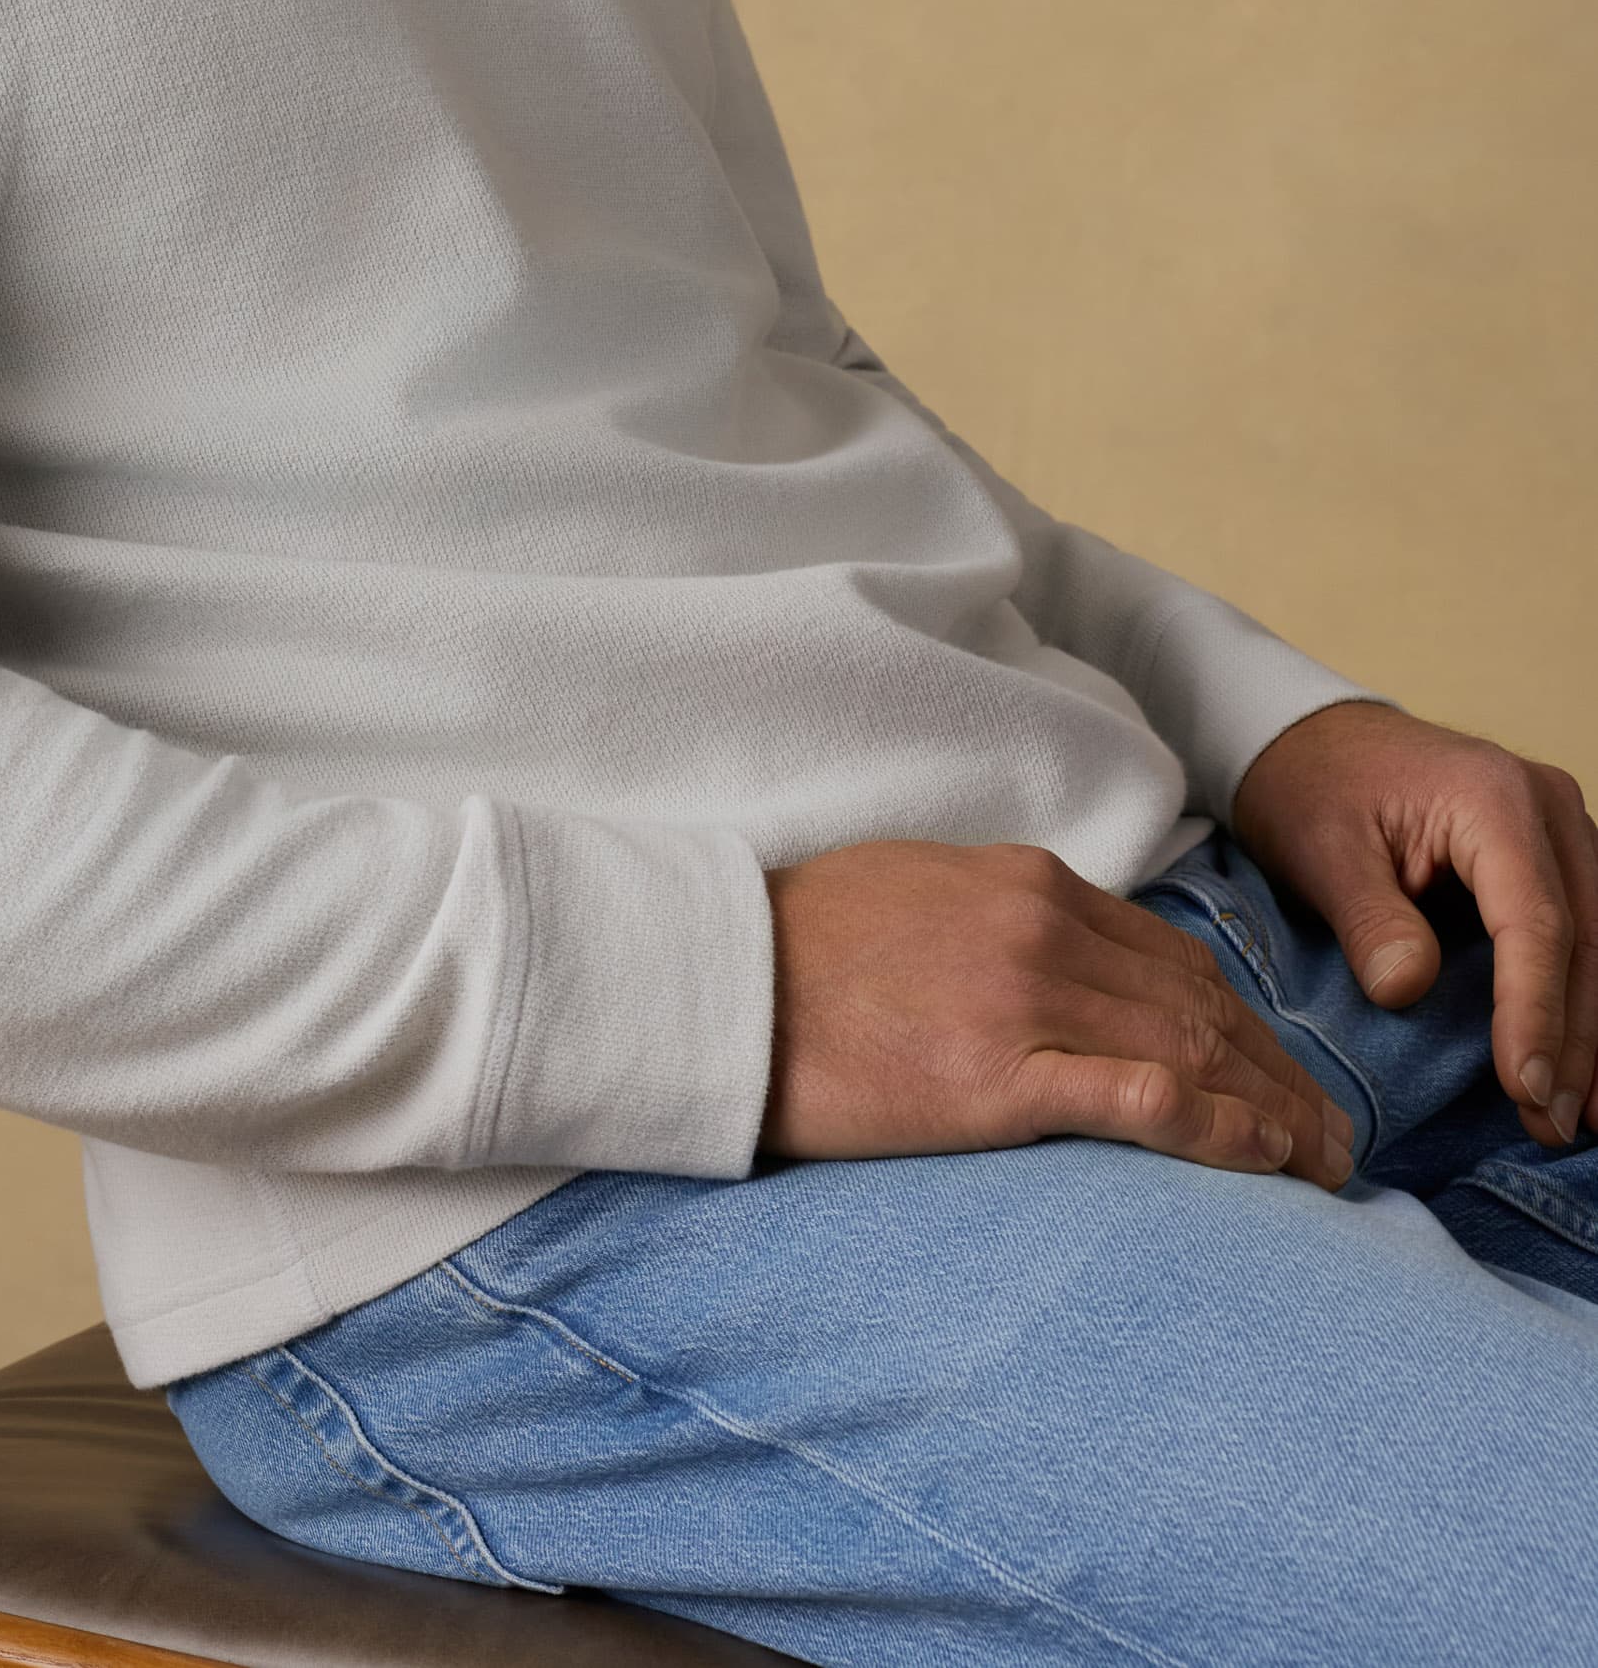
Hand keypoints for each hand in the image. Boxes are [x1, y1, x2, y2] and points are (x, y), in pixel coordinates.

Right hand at [758, 838, 1352, 1187]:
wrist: (719, 979)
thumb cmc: (802, 944)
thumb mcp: (920, 893)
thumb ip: (1000, 915)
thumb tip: (1057, 956)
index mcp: (1029, 884)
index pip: (1174, 958)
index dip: (1247, 1026)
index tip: (1285, 1078)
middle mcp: (1044, 930)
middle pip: (1203, 1008)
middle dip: (1283, 1078)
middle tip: (1336, 1142)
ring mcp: (1024, 999)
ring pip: (1192, 1052)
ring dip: (1274, 1115)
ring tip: (1323, 1170)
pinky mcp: (995, 1077)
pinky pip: (1140, 1099)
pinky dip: (1217, 1130)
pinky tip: (1261, 1161)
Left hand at [1232, 699, 1597, 1152]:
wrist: (1309, 737)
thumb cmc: (1311, 787)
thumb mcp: (1319, 849)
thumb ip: (1368, 919)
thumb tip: (1407, 988)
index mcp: (1493, 798)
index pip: (1536, 923)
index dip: (1536, 1012)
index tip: (1527, 1087)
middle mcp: (1548, 807)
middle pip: (1585, 940)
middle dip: (1575, 1041)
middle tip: (1551, 1124)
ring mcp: (1561, 828)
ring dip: (1593, 1032)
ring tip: (1577, 1118)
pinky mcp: (1555, 854)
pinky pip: (1587, 932)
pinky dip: (1586, 997)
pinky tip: (1584, 1067)